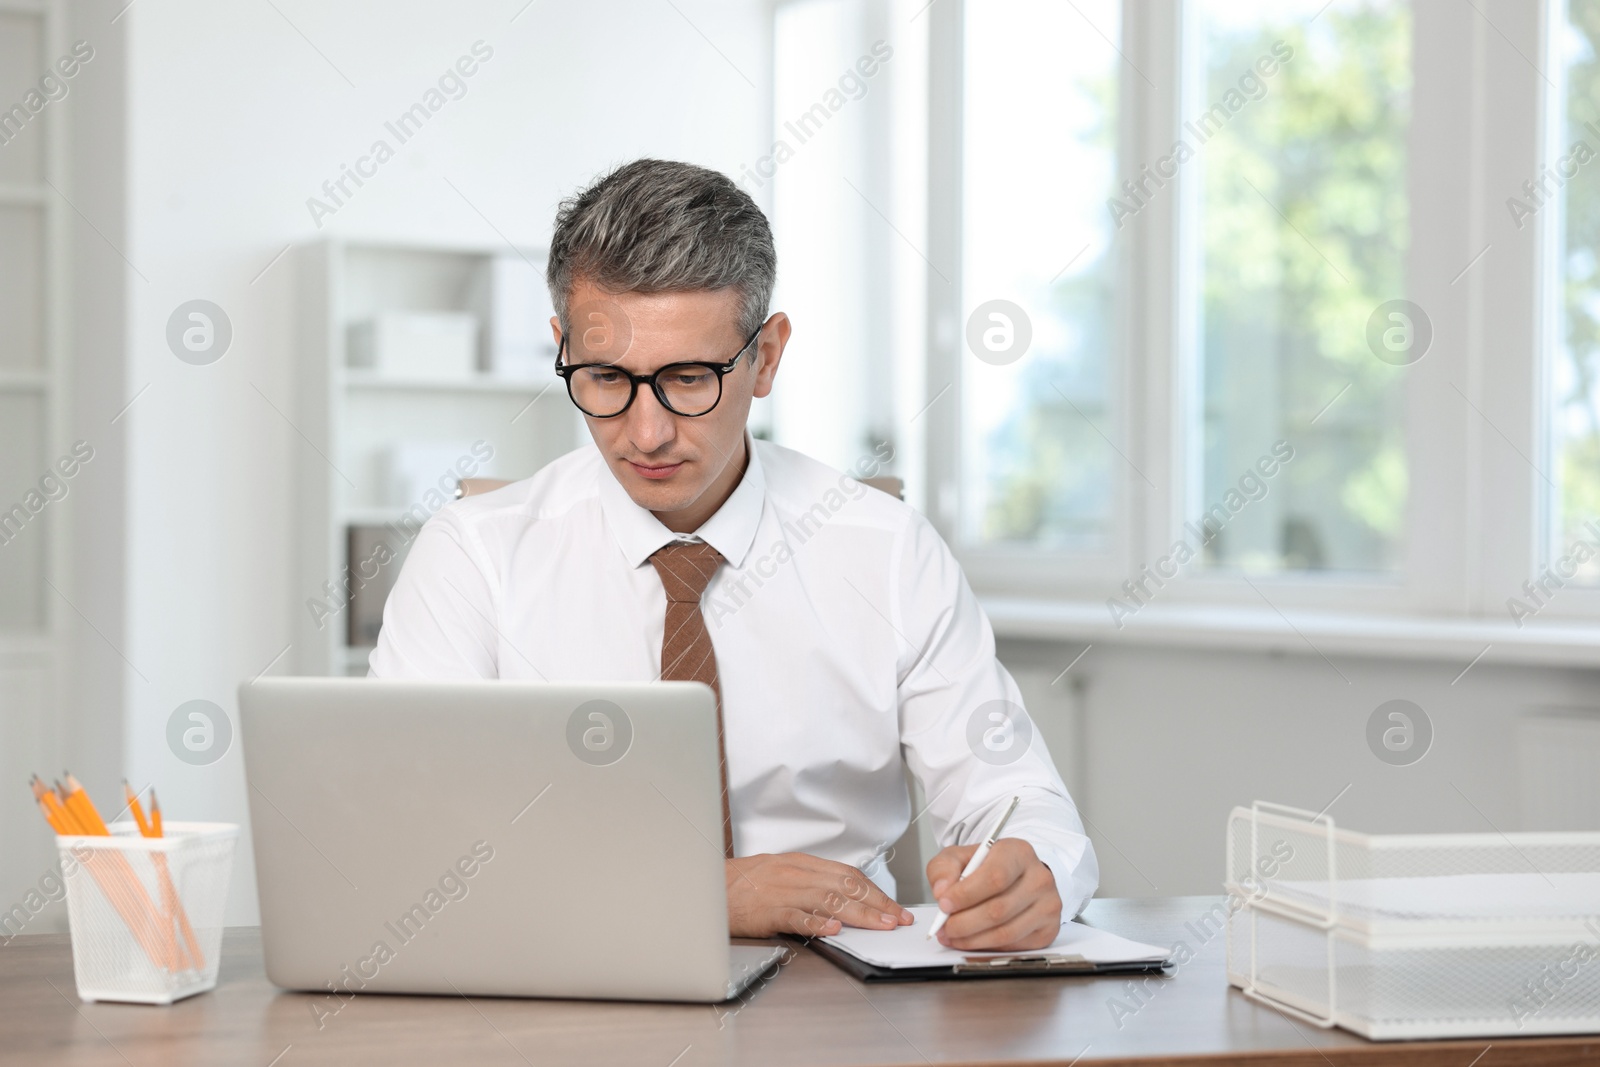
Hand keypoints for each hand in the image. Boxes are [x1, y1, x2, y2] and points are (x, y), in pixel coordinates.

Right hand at [726, 853, 914, 937]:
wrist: (706, 886)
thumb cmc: (743, 884)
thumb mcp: (781, 874)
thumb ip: (811, 882)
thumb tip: (845, 898)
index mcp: (801, 863)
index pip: (848, 875)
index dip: (875, 891)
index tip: (894, 907)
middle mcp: (795, 873)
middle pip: (844, 886)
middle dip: (876, 904)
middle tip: (897, 919)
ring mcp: (781, 891)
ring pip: (828, 900)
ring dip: (858, 914)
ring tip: (879, 925)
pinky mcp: (766, 910)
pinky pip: (795, 916)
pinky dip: (816, 924)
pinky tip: (833, 931)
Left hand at [925, 837, 1060, 950]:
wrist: (1016, 876)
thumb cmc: (988, 867)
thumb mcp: (960, 857)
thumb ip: (945, 869)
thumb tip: (943, 891)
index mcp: (1019, 853)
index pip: (995, 877)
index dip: (966, 894)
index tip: (944, 904)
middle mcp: (1039, 878)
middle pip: (998, 909)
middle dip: (964, 923)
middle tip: (943, 927)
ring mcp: (1048, 905)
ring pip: (1006, 932)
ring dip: (972, 939)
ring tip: (952, 936)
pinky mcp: (1048, 929)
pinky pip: (1014, 945)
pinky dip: (988, 947)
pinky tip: (972, 940)